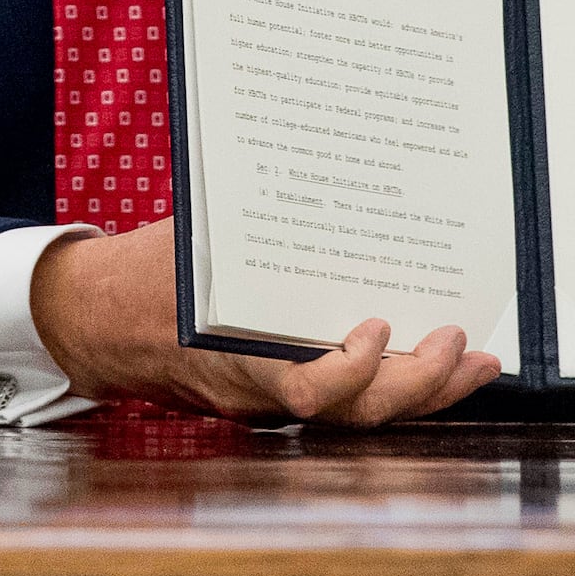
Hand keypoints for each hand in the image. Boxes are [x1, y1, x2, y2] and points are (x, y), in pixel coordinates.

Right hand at [28, 220, 504, 425]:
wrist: (101, 323)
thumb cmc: (151, 271)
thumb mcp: (197, 237)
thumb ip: (251, 222)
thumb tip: (317, 160)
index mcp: (233, 352)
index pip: (304, 389)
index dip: (349, 371)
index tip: (375, 329)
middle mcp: (261, 389)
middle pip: (352, 411)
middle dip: (415, 383)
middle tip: (456, 342)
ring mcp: (275, 399)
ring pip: (360, 415)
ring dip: (425, 391)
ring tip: (474, 360)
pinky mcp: (286, 393)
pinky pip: (352, 401)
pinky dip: (400, 384)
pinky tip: (439, 363)